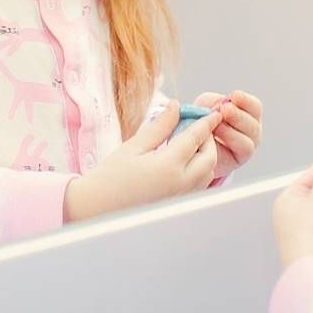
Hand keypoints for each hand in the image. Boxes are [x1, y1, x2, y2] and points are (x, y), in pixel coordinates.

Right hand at [65, 103, 219, 221]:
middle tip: (196, 127)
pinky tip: (184, 161)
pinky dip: (200, 171)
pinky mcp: (178, 205)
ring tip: (189, 143)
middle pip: (209, 158)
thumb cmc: (111, 175)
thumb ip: (160, 126)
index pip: (195, 139)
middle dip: (208, 140)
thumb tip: (176, 106)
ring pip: (208, 173)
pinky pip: (199, 185)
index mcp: (168, 166)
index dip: (206, 123)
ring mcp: (181, 197)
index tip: (213, 113)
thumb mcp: (135, 145)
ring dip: (205, 156)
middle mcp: (180, 184)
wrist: (98, 205)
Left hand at [195, 90, 262, 179]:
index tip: (234, 95)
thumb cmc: (200, 123)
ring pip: (252, 135)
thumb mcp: (204, 106)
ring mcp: (248, 144)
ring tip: (218, 123)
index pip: (254, 106)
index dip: (246, 100)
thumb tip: (222, 104)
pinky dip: (231, 138)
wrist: (191, 147)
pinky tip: (217, 133)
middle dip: (238, 114)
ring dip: (234, 126)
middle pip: (254, 121)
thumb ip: (213, 102)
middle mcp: (251, 129)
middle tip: (225, 109)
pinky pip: (244, 148)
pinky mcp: (241, 158)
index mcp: (247, 114)